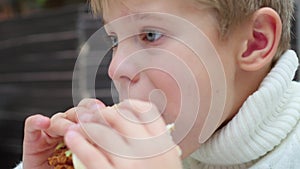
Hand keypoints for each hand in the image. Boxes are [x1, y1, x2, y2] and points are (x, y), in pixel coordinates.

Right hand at [21, 99, 104, 168]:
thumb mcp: (92, 155)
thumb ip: (99, 142)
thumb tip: (115, 133)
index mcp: (84, 128)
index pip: (90, 110)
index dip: (95, 109)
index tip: (102, 111)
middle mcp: (68, 127)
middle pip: (75, 112)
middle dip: (82, 115)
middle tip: (87, 123)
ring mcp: (50, 133)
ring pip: (58, 118)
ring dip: (65, 123)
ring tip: (71, 130)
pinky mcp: (33, 140)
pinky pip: (32, 125)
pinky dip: (37, 122)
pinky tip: (44, 122)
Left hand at [64, 99, 182, 168]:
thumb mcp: (165, 162)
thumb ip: (156, 144)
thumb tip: (138, 123)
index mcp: (164, 145)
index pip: (147, 112)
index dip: (130, 106)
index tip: (120, 108)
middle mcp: (150, 151)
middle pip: (123, 118)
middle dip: (104, 113)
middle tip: (94, 114)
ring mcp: (132, 164)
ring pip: (105, 133)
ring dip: (88, 125)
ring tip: (79, 123)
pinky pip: (92, 156)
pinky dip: (79, 143)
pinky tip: (72, 137)